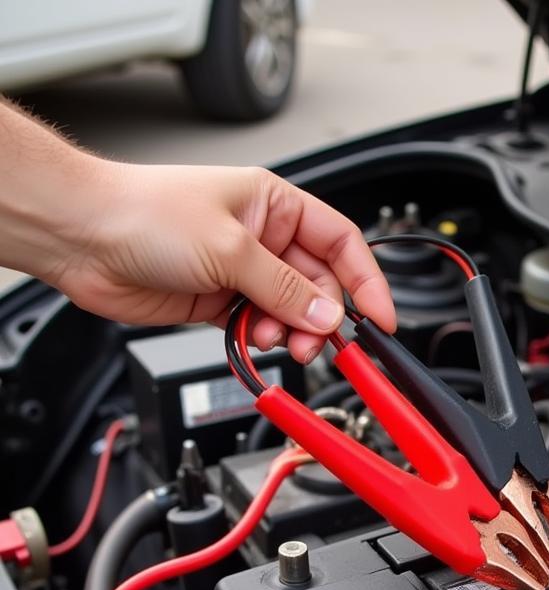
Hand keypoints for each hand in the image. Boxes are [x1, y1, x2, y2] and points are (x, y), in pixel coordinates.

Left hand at [52, 161, 394, 362]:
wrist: (83, 237)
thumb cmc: (145, 213)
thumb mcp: (231, 248)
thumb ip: (286, 289)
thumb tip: (328, 318)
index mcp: (276, 205)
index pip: (342, 243)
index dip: (367, 281)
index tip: (381, 318)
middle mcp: (264, 237)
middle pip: (320, 286)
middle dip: (321, 317)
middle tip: (316, 342)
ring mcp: (243, 271)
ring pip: (291, 312)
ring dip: (290, 332)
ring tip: (273, 338)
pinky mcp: (221, 301)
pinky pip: (260, 327)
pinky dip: (262, 338)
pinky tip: (250, 337)